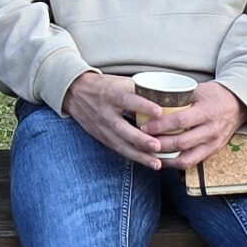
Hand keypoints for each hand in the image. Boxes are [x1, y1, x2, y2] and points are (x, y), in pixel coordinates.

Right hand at [62, 72, 246, 168]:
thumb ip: (141, 90)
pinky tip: (150, 163)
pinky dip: (135, 157)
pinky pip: (120, 150)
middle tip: (159, 146)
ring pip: (122, 144)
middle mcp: (106, 112)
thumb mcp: (120, 82)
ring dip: (140, 155)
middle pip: (123, 129)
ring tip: (157, 163)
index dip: (143, 105)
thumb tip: (170, 95)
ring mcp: (103, 127)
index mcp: (112, 94)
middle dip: (141, 140)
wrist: (75, 93)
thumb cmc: (106, 86)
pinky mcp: (103, 138)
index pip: (128, 100)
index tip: (159, 111)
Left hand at [138, 80, 246, 169]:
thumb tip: (149, 100)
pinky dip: (175, 163)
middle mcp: (212, 130)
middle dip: (158, 145)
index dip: (160, 126)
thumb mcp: (197, 90)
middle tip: (141, 142)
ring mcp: (213, 144)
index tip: (144, 126)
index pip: (180, 121)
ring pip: (186, 159)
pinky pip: (192, 163)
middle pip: (181, 143)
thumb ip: (177, 96)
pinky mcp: (213, 152)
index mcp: (207, 112)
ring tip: (148, 153)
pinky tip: (162, 159)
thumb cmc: (214, 95)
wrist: (239, 105)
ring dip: (165, 159)